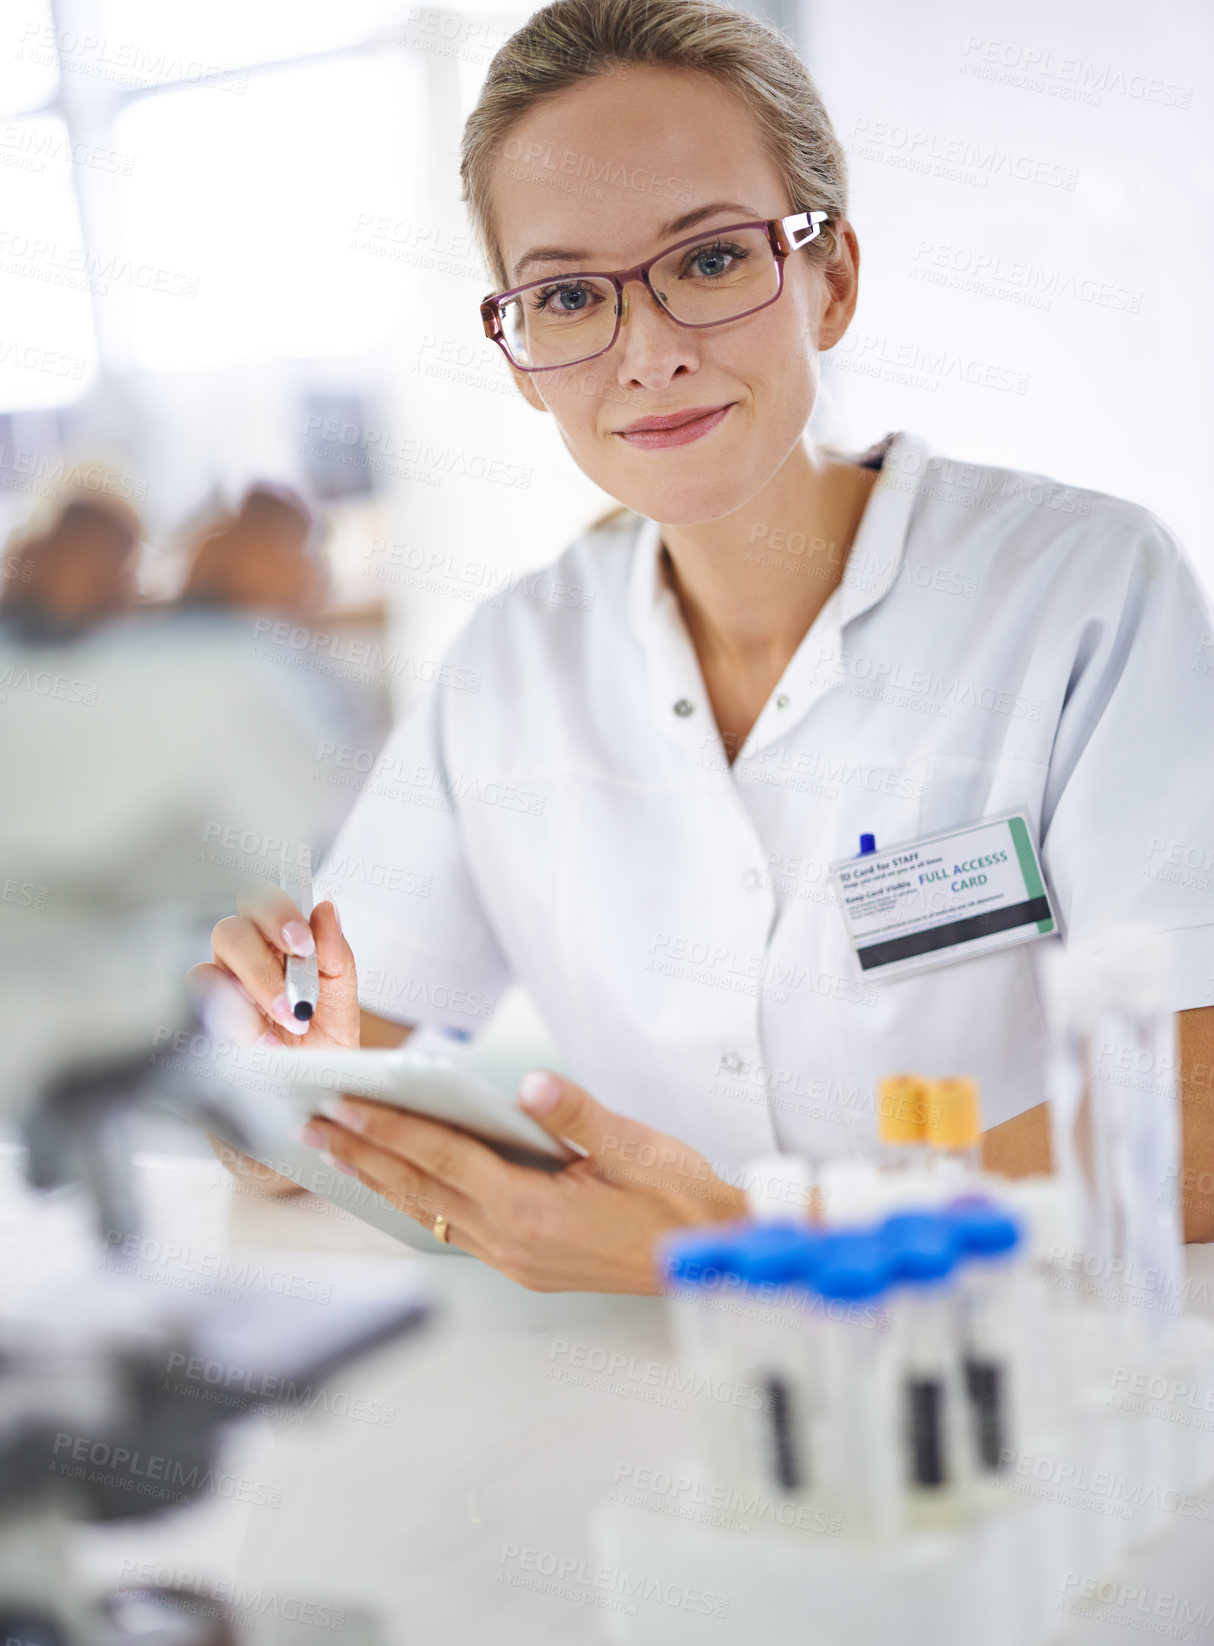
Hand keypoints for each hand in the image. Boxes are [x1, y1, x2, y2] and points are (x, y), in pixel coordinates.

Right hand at [189, 886, 357, 1196]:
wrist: (301, 1115)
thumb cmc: (319, 1056)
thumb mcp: (342, 1010)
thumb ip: (337, 960)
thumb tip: (327, 909)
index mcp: (277, 949)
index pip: (263, 905)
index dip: (276, 912)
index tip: (301, 940)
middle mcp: (241, 966)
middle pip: (230, 932)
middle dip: (262, 966)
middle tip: (295, 1005)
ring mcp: (214, 997)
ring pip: (205, 973)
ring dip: (243, 1006)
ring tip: (278, 1038)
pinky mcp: (194, 1030)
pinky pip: (190, 1017)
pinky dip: (226, 1031)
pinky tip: (255, 1050)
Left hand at [298, 1070, 746, 1292]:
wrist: (709, 1254)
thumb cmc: (678, 1201)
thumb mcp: (634, 1146)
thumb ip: (576, 1114)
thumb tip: (531, 1086)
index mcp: (534, 1213)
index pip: (444, 1159)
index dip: (389, 1128)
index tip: (345, 1104)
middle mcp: (515, 1244)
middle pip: (422, 1189)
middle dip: (364, 1154)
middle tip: (314, 1126)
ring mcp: (518, 1260)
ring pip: (432, 1213)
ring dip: (384, 1180)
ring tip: (340, 1153)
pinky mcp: (527, 1264)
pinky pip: (456, 1228)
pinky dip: (421, 1201)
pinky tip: (404, 1185)